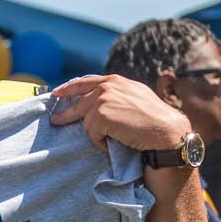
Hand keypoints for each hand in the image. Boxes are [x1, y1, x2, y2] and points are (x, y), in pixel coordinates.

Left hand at [50, 75, 189, 152]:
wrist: (166, 130)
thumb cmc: (153, 118)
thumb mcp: (134, 96)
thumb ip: (116, 93)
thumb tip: (98, 98)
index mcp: (115, 80)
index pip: (85, 82)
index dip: (68, 88)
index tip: (56, 93)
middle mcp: (107, 86)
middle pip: (78, 104)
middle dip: (65, 115)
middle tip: (54, 121)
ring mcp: (102, 99)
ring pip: (86, 122)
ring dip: (98, 134)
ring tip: (116, 137)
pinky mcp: (100, 115)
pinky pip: (92, 134)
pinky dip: (101, 142)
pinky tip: (117, 141)